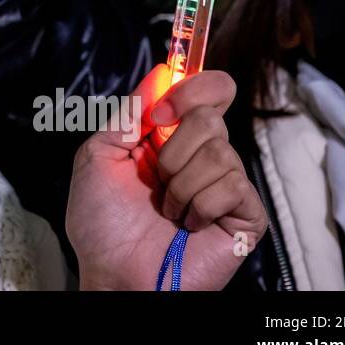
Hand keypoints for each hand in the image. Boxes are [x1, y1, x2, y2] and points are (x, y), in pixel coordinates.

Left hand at [65, 65, 266, 290]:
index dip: (192, 87)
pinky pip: (231, 185)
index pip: (208, 91)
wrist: (112, 271)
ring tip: (167, 209)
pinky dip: (199, 204)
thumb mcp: (98, 156)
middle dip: (172, 146)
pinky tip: (189, 225)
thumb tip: (160, 72)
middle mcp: (204, 155)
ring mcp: (227, 184)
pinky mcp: (246, 215)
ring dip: (179, 183)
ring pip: (219, 150)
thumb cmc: (102, 222)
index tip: (160, 111)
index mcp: (172, 137)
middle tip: (155, 176)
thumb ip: (127, 113)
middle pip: (211, 115)